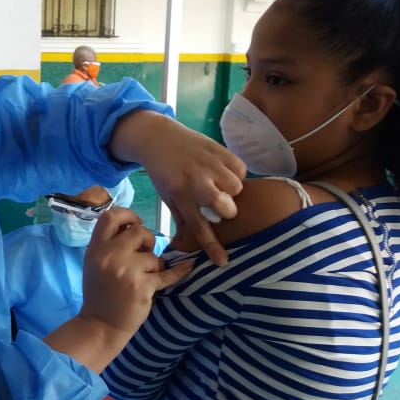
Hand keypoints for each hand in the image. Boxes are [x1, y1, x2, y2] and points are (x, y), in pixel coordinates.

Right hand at [79, 207, 193, 336]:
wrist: (100, 325)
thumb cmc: (99, 293)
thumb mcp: (95, 264)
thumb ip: (109, 244)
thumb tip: (134, 225)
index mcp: (96, 249)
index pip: (110, 216)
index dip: (127, 215)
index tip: (136, 224)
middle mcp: (109, 256)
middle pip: (139, 231)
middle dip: (148, 240)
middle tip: (146, 254)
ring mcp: (126, 272)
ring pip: (154, 256)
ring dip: (154, 267)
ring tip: (144, 279)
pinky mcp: (142, 287)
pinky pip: (167, 274)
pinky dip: (179, 271)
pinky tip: (188, 267)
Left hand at [109, 111, 245, 264]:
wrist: (158, 138)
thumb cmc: (163, 172)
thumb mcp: (167, 197)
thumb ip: (182, 218)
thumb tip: (190, 244)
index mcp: (180, 194)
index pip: (198, 226)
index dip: (211, 246)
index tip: (222, 261)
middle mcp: (195, 180)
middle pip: (225, 206)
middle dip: (227, 210)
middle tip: (220, 205)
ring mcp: (208, 163)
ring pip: (237, 187)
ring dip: (233, 191)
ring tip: (222, 186)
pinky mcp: (219, 149)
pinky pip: (241, 168)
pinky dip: (237, 173)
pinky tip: (224, 172)